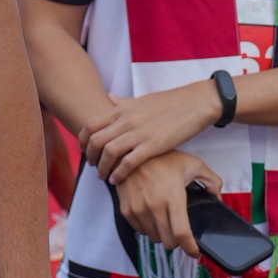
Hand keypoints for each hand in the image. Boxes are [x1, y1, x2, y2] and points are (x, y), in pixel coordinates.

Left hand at [80, 81, 222, 185]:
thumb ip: (123, 102)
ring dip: (102, 167)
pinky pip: (128, 163)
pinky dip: (118, 173)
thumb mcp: (141, 100)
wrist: (195, 103)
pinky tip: (117, 180)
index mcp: (122, 109)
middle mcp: (126, 120)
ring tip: (103, 176)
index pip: (90, 125)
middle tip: (92, 166)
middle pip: (95, 140)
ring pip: (108, 153)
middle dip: (90, 156)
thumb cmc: (169, 102)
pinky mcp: (153, 145)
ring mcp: (139, 133)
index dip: (82, 140)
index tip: (84, 150)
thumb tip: (109, 97)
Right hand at [114, 149, 222, 256]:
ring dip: (162, 235)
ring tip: (166, 220)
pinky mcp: (127, 210)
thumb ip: (212, 181)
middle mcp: (154, 206)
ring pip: (154, 238)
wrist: (130, 152)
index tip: (194, 252)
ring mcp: (139, 209)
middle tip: (180, 232)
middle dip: (177, 242)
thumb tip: (218, 198)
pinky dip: (149, 228)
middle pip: (168, 241)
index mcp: (173, 197)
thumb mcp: (193, 164)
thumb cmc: (162, 157)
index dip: (190, 248)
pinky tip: (153, 215)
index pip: (182, 234)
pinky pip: (141, 231)